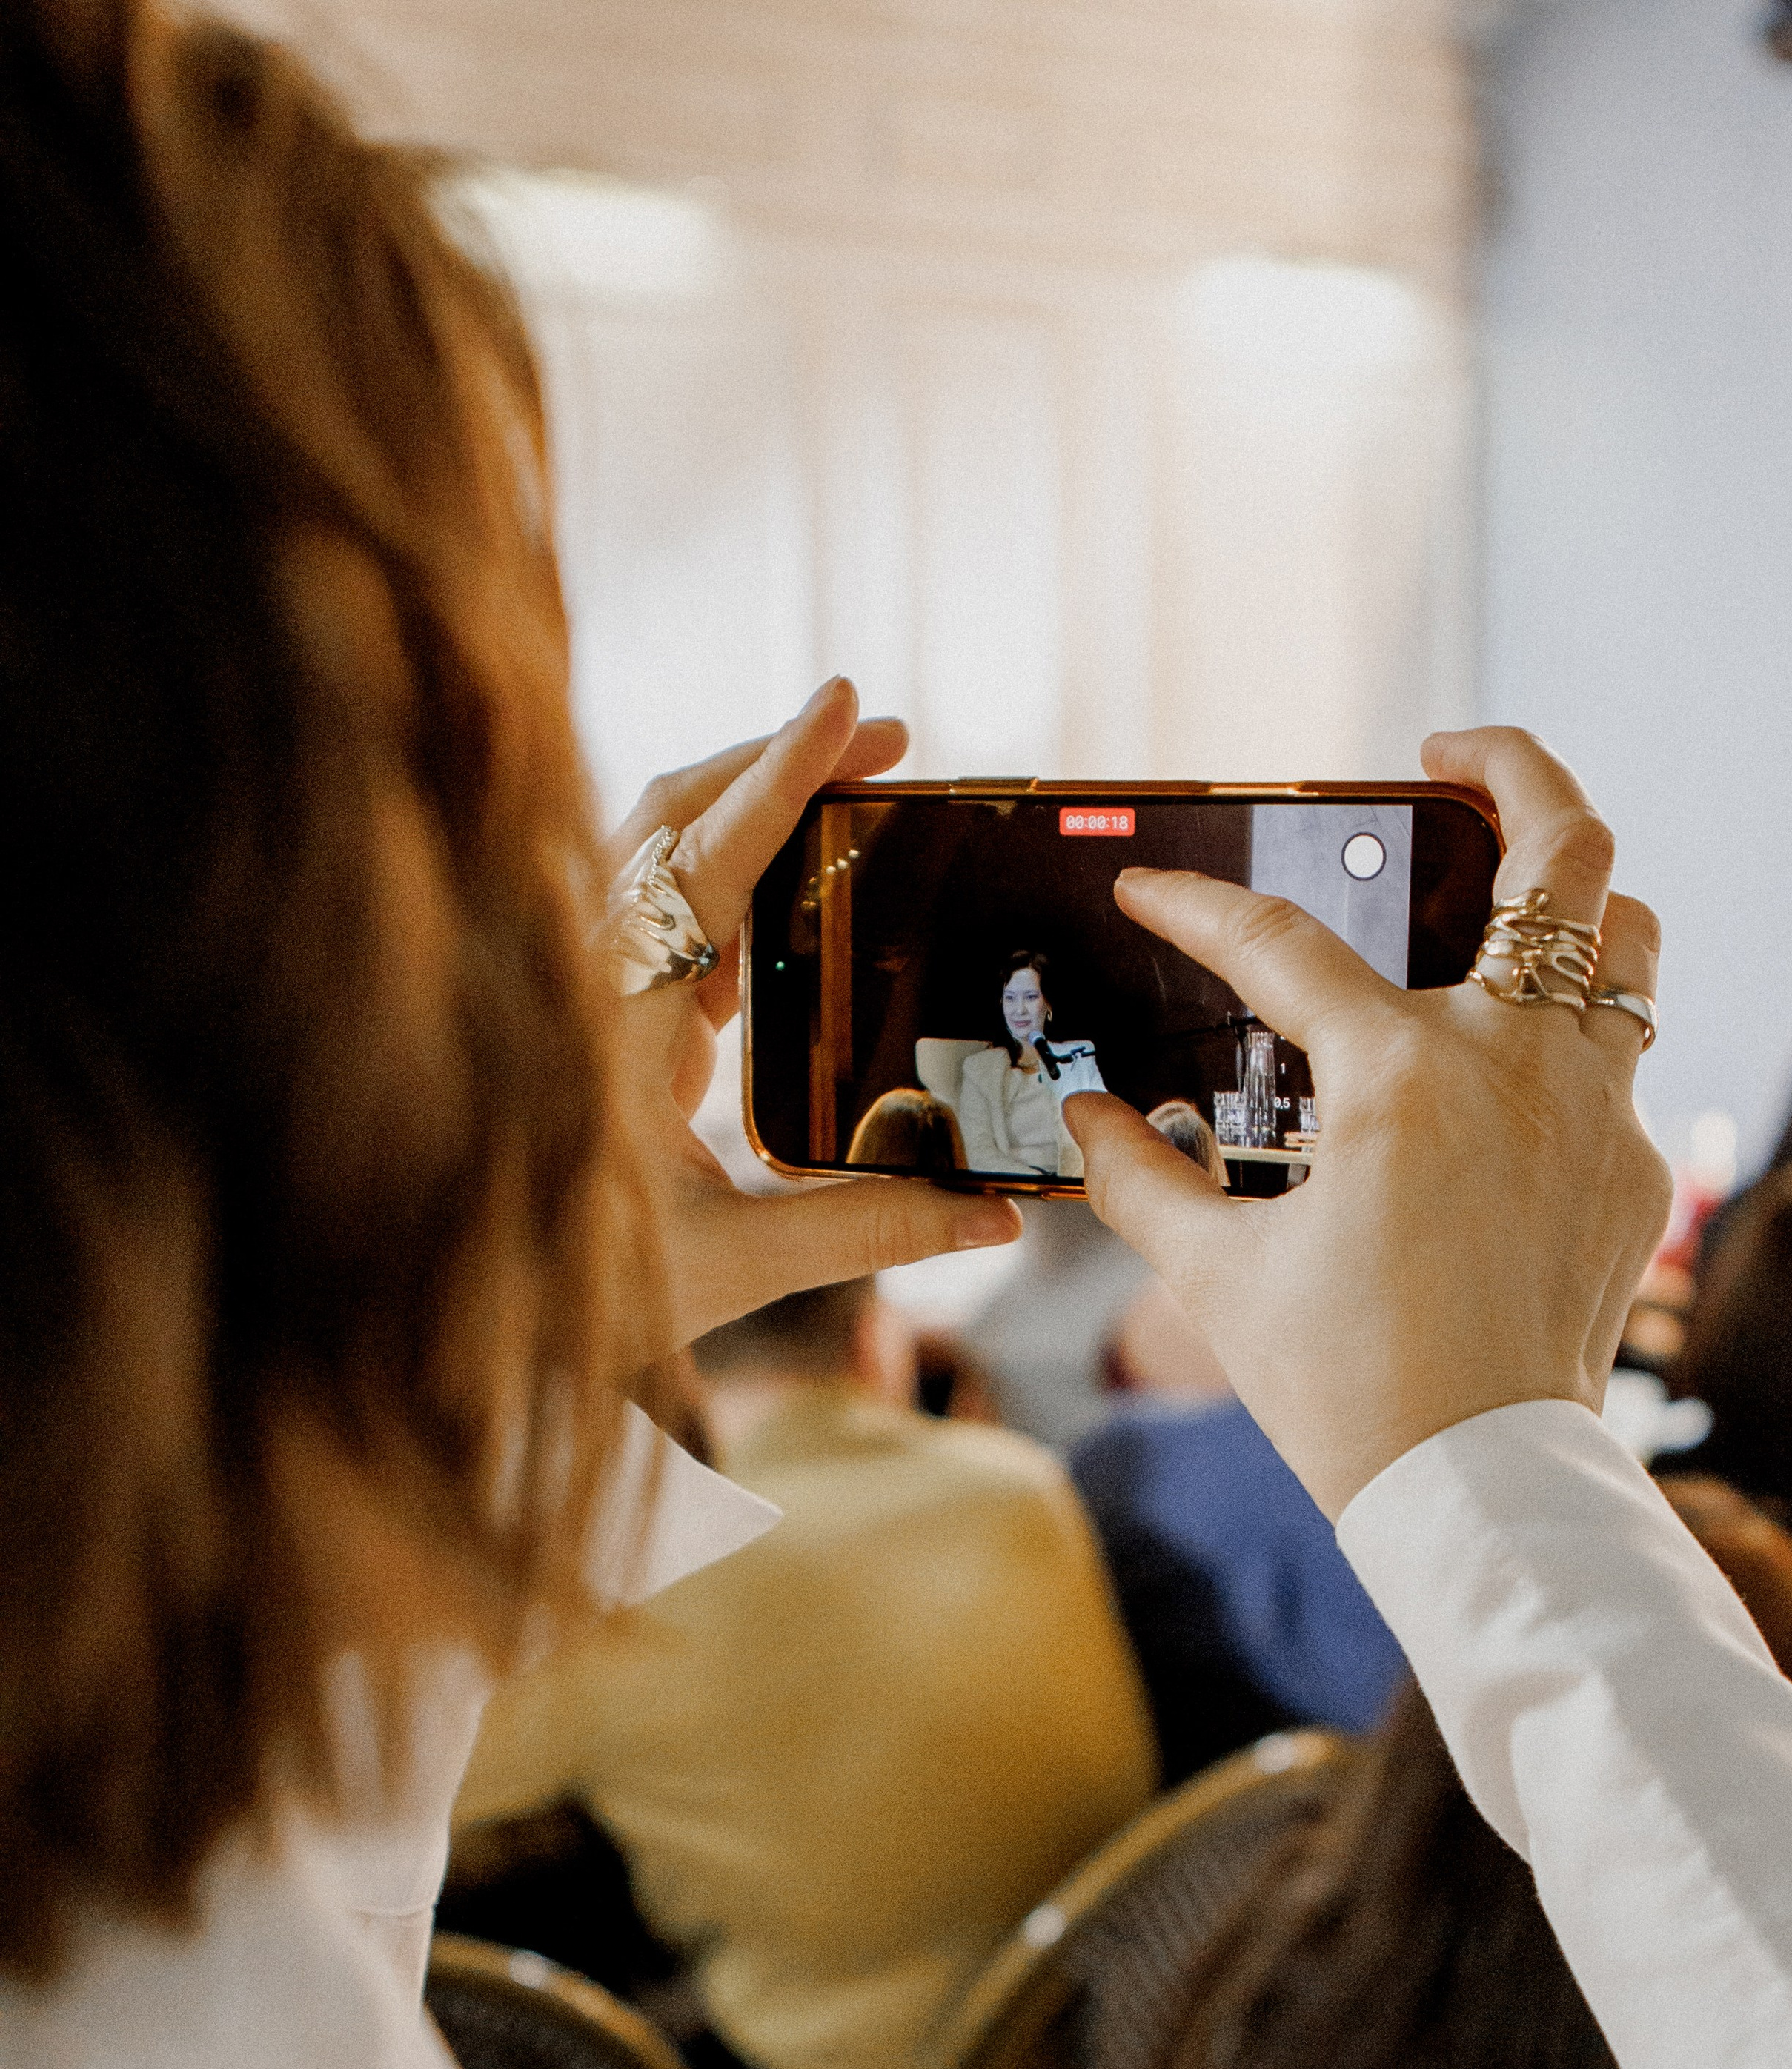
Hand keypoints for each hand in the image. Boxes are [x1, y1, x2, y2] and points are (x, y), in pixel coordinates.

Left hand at [607, 679, 1017, 1356]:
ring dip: (758, 806)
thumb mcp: (737, 1265)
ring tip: (863, 789)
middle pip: (672, 818)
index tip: (846, 706)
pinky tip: (805, 895)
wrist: (476, 1318)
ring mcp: (593, 991)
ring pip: (665, 851)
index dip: (778, 779)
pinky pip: (673, 909)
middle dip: (777, 760)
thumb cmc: (583, 1294)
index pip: (702, 869)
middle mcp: (593, 986)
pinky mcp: (607, 1015)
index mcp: (614, 1029)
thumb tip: (995, 1213)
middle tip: (887, 737)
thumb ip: (867, 1229)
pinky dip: (740, 874)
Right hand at [1063, 729, 1670, 1519]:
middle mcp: (1516, 1062)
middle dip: (1507, 766)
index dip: (1193, 909)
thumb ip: (1137, 1177)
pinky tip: (1504, 1060)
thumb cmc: (1343, 1385)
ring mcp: (1591, 1107)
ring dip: (1572, 890)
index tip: (1145, 894)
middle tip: (1443, 755)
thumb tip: (1084, 1117)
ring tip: (1503, 889)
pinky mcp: (1627, 1163)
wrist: (1473, 1482)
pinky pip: (1615, 1052)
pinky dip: (1566, 1027)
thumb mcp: (1215, 1275)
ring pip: (1625, 934)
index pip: (1279, 946)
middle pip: (1559, 849)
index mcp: (1400, 1077)